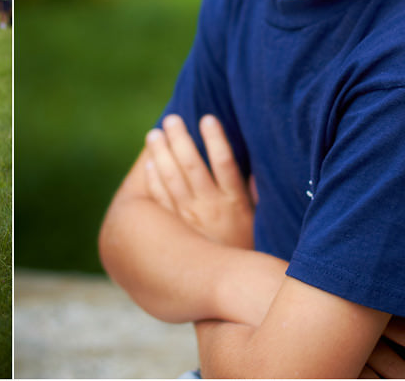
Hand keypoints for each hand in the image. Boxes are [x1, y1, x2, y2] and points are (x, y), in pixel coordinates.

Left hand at [144, 113, 253, 248]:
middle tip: (171, 119)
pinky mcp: (173, 229)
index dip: (216, 140)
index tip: (207, 118)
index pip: (225, 163)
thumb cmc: (244, 249)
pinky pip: (160, 200)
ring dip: (161, 154)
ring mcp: (190, 218)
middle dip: (181, 139)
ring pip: (172, 179)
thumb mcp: (256, 222)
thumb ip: (252, 195)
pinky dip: (153, 180)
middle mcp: (211, 207)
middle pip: (192, 166)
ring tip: (154, 134)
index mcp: (234, 202)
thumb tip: (253, 169)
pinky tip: (148, 164)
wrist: (227, 286)